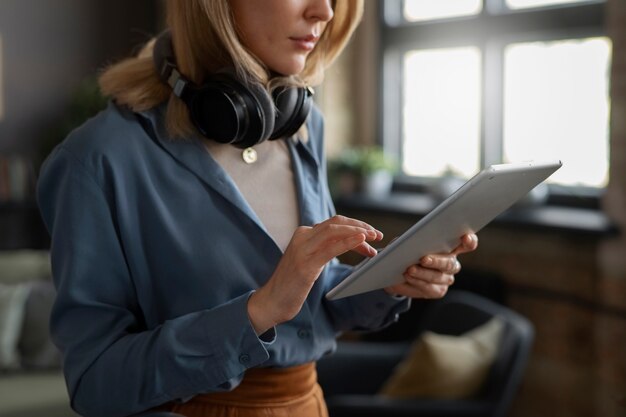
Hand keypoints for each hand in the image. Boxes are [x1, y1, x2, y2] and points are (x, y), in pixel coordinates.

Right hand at [248, 215, 382, 333]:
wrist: (271, 302)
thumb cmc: (292, 284)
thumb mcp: (311, 261)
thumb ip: (324, 249)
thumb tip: (350, 243)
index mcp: (304, 234)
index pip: (335, 224)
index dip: (356, 227)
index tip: (372, 236)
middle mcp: (303, 236)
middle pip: (337, 222)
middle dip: (361, 226)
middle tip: (378, 234)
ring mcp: (303, 249)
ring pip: (335, 230)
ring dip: (358, 231)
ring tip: (374, 237)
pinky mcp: (305, 264)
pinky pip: (331, 248)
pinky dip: (348, 241)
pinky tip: (361, 240)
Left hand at [384, 233, 477, 298]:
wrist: (398, 271)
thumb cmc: (406, 251)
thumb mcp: (407, 241)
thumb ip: (412, 239)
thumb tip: (410, 242)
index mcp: (451, 247)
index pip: (467, 244)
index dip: (469, 241)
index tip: (465, 237)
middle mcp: (452, 264)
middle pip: (449, 263)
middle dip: (436, 261)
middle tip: (423, 259)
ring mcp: (446, 279)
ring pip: (438, 277)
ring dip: (422, 273)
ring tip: (409, 270)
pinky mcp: (438, 291)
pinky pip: (429, 288)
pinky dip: (417, 282)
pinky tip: (408, 277)